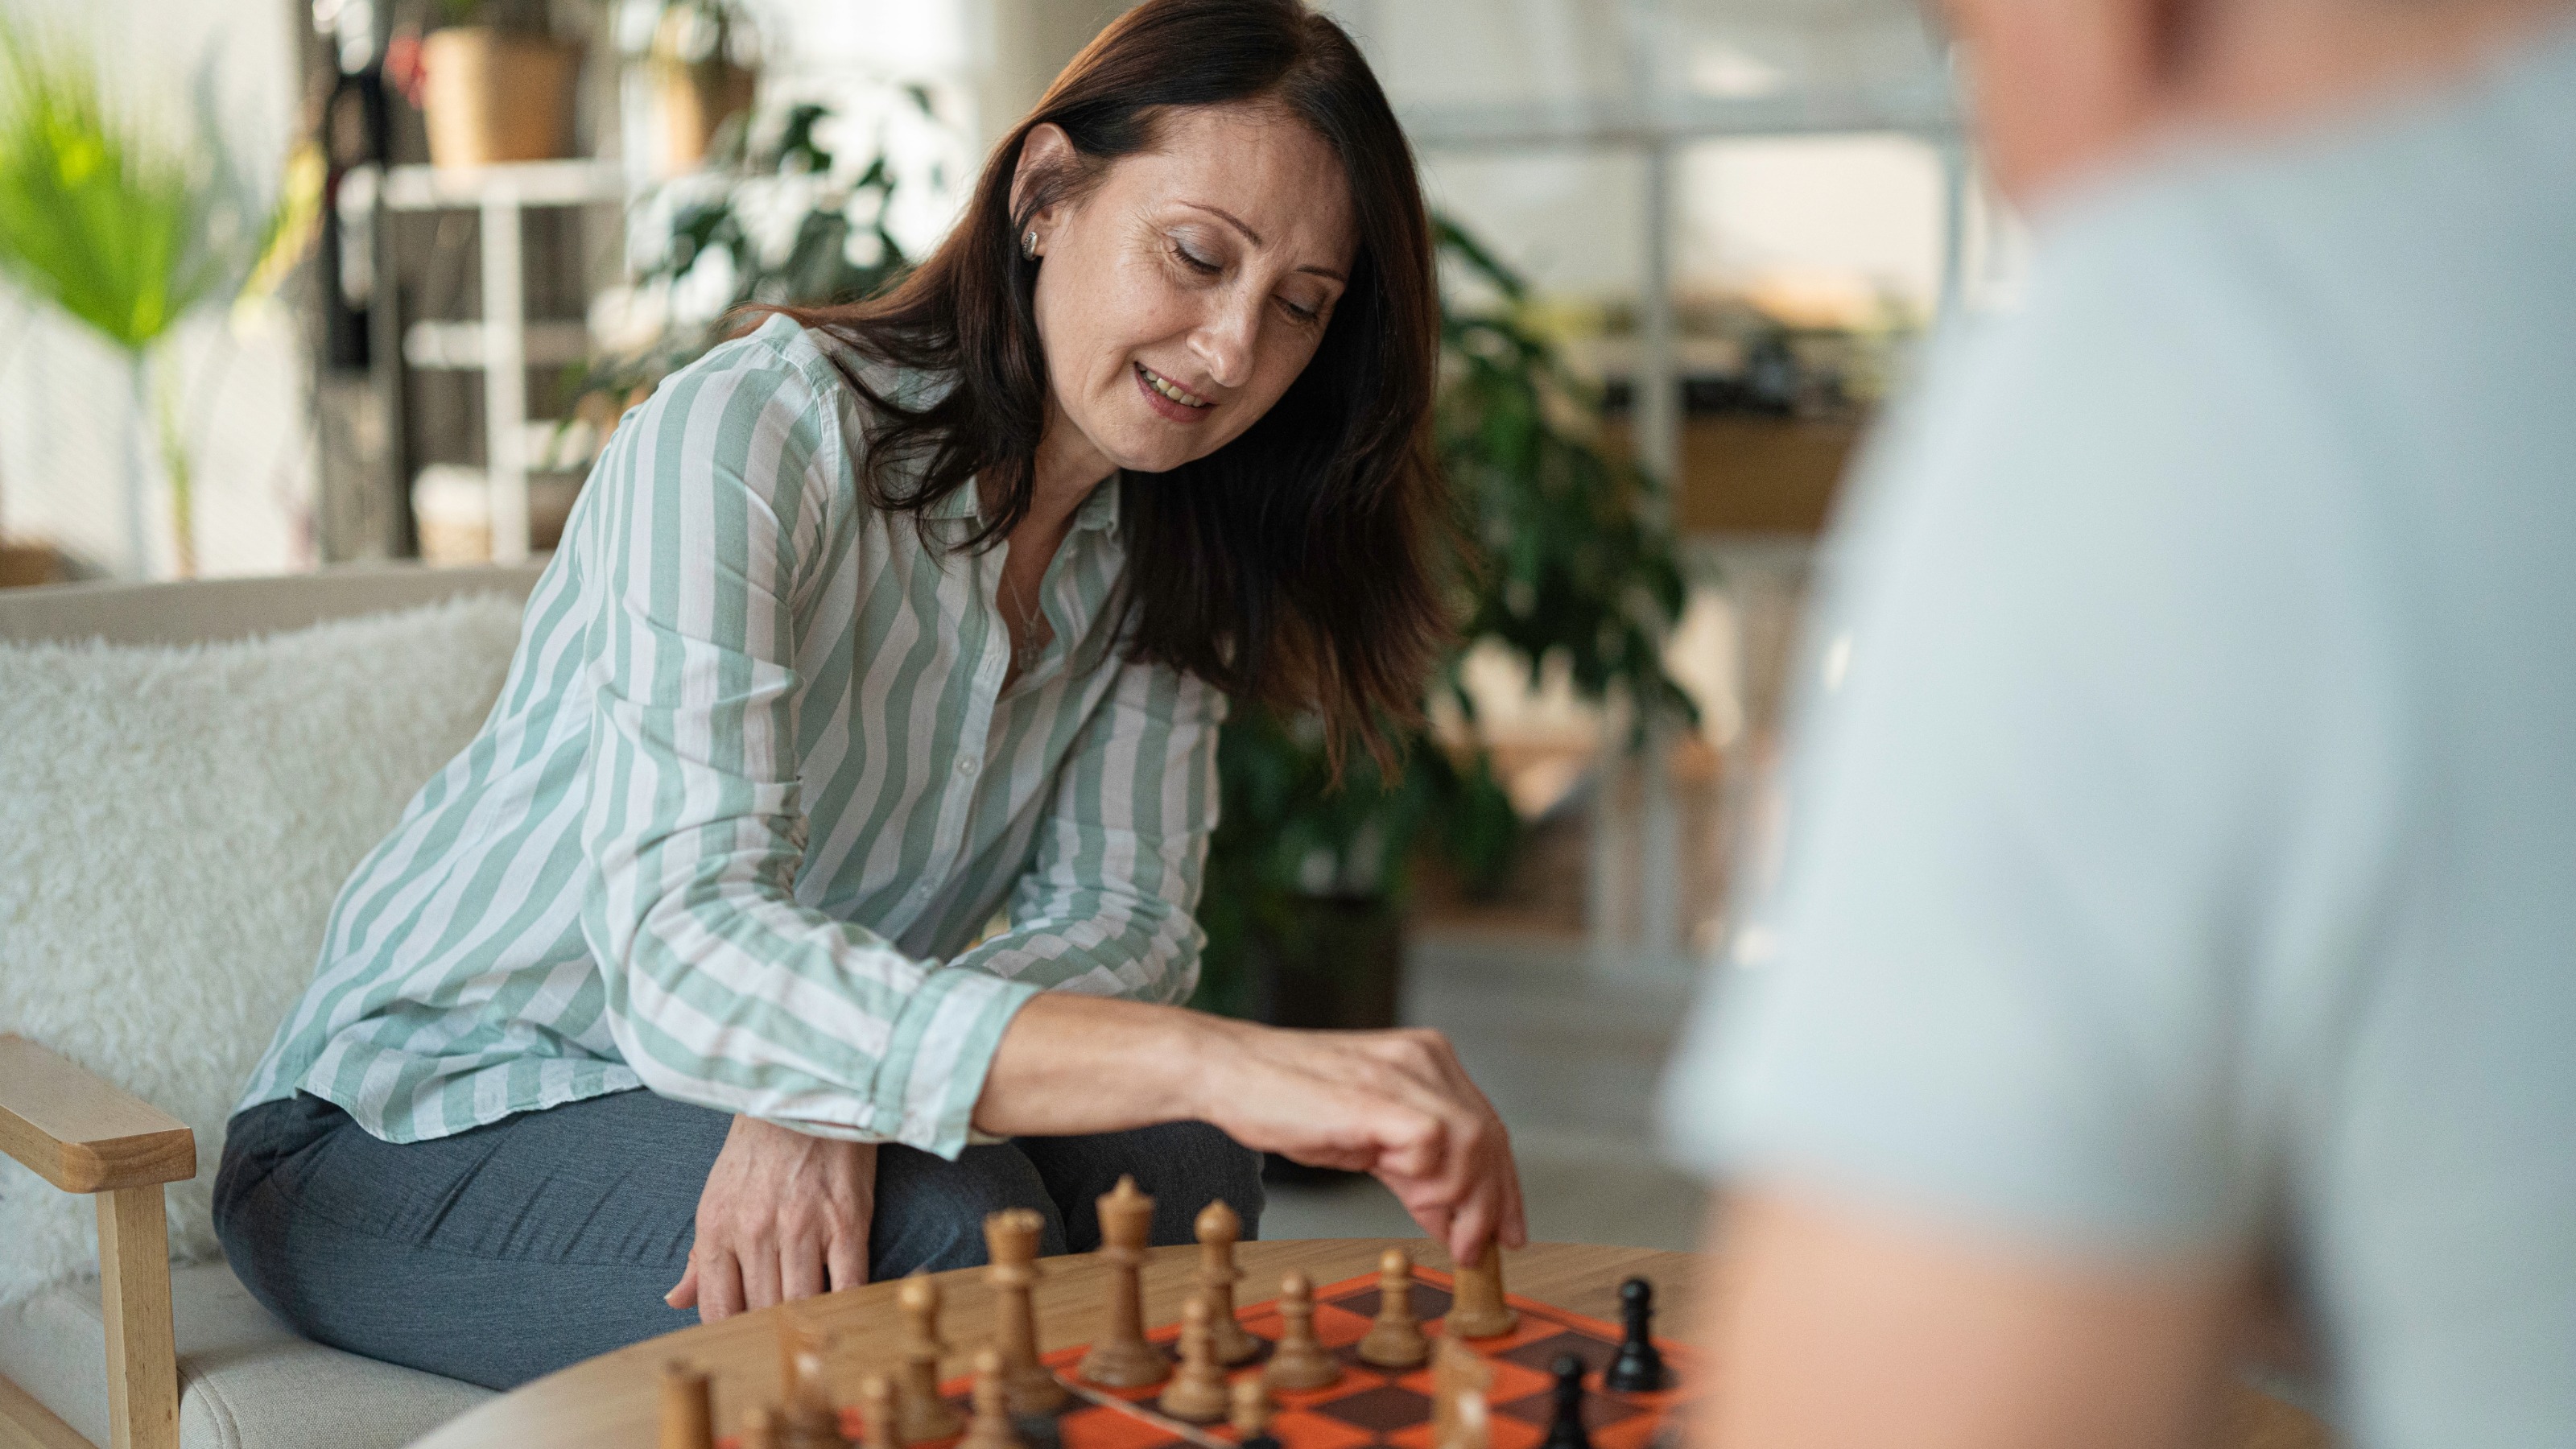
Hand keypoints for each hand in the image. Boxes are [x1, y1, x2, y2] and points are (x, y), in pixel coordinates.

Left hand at [666, 1115, 875, 1322]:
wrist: (805, 1093)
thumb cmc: (760, 1146)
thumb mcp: (716, 1195)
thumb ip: (698, 1256)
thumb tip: (675, 1301)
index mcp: (717, 1227)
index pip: (718, 1308)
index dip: (733, 1334)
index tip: (747, 1341)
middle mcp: (755, 1231)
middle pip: (761, 1311)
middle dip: (771, 1333)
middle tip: (783, 1342)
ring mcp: (802, 1226)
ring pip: (801, 1304)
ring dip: (806, 1323)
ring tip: (812, 1330)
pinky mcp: (846, 1219)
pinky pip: (847, 1283)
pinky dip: (845, 1306)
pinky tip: (843, 1313)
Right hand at [1188, 1018, 1528, 1266]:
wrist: (1230, 1074)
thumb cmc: (1287, 1102)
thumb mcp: (1368, 1140)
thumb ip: (1414, 1172)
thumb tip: (1453, 1220)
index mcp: (1426, 1059)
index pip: (1488, 1126)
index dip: (1503, 1185)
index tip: (1506, 1229)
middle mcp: (1424, 1058)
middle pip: (1490, 1138)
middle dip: (1491, 1204)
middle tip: (1475, 1248)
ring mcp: (1404, 1073)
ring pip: (1473, 1145)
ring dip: (1462, 1201)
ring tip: (1437, 1226)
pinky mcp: (1381, 1097)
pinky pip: (1436, 1149)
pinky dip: (1430, 1185)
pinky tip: (1411, 1200)